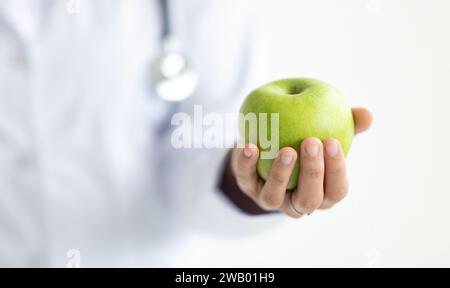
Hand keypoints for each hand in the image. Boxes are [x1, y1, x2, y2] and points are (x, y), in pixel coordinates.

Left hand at [230, 108, 371, 217]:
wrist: (267, 143)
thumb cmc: (305, 140)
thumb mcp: (326, 132)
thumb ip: (347, 124)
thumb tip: (367, 114)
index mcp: (322, 192)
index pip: (336, 191)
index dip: (337, 171)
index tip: (333, 142)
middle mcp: (296, 201)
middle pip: (308, 199)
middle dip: (312, 173)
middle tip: (311, 142)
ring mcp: (270, 198)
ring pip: (274, 198)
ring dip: (281, 174)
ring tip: (286, 149)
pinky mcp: (247, 186)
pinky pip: (245, 178)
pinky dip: (246, 163)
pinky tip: (250, 145)